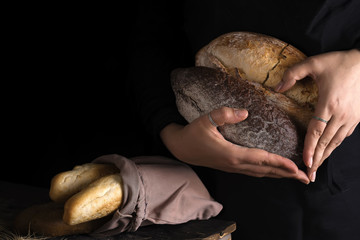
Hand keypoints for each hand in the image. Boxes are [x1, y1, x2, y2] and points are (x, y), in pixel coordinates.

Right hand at [160, 107, 309, 183]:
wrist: (180, 148)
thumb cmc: (192, 133)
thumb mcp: (205, 120)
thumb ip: (224, 114)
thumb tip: (245, 112)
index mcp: (231, 154)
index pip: (260, 159)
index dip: (279, 163)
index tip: (295, 167)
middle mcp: (235, 164)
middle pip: (265, 170)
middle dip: (286, 174)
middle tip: (305, 178)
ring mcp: (232, 167)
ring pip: (260, 173)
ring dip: (278, 175)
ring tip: (294, 176)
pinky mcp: (230, 167)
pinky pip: (253, 172)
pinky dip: (267, 172)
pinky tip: (272, 171)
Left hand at [276, 49, 359, 181]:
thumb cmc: (339, 62)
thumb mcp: (314, 63)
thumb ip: (293, 74)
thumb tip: (276, 88)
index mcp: (329, 104)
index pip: (316, 131)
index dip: (310, 148)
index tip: (305, 162)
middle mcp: (341, 115)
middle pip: (326, 142)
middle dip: (317, 159)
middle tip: (308, 175)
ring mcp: (351, 118)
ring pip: (336, 142)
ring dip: (326, 156)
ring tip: (316, 168)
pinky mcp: (357, 117)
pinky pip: (344, 136)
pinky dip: (334, 146)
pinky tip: (328, 151)